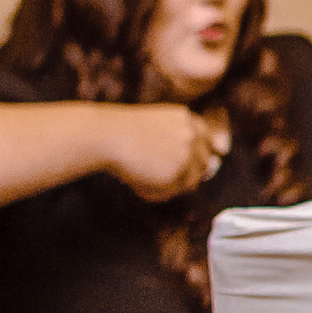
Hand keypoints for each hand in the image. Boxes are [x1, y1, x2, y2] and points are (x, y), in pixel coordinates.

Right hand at [100, 104, 229, 202]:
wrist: (104, 135)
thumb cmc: (119, 133)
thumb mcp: (154, 127)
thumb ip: (176, 142)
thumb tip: (205, 168)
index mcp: (185, 118)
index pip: (207, 139)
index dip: (201, 155)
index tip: (199, 168)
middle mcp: (192, 134)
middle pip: (204, 163)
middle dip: (187, 175)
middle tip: (162, 182)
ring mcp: (187, 153)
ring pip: (190, 181)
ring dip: (170, 187)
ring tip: (143, 185)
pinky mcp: (177, 171)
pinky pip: (172, 191)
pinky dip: (156, 193)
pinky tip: (138, 189)